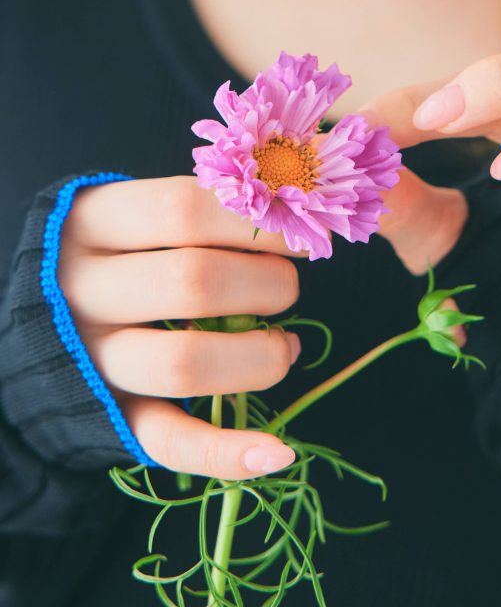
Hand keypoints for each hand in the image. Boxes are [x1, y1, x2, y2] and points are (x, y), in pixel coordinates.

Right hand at [59, 176, 302, 479]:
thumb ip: (200, 210)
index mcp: (94, 223)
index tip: (296, 232)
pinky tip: (278, 450)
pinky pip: (169, 442)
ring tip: (285, 346)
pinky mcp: (111, 417)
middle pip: (192, 283)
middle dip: (267, 285)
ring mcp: (94, 360)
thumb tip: (290, 216)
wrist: (41, 321)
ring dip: (258, 357)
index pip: (183, 211)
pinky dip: (228, 452)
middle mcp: (84, 290)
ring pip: (183, 363)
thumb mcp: (134, 214)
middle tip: (288, 287)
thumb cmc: (115, 252)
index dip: (254, 223)